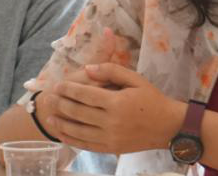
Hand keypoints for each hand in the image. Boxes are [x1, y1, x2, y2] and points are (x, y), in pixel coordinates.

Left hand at [45, 63, 185, 154]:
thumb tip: (88, 69)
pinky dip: (72, 140)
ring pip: (79, 131)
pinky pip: (87, 145)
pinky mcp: (111, 149)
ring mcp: (110, 137)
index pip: (85, 94)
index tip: (58, 85)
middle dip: (62, 104)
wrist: (168, 127)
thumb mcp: (136, 79)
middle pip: (78, 112)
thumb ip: (111, 70)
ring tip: (51, 118)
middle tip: (49, 99)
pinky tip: (63, 134)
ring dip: (62, 124)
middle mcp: (111, 121)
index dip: (69, 89)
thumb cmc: (152, 99)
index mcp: (116, 102)